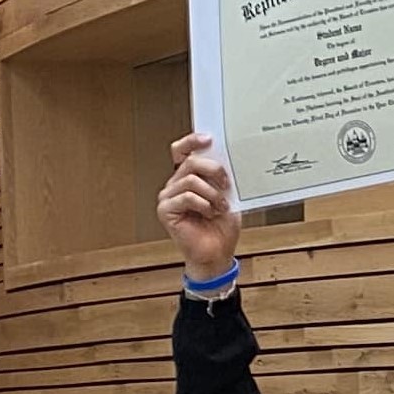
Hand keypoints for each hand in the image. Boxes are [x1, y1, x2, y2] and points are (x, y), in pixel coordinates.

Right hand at [160, 133, 242, 279]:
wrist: (217, 254)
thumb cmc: (221, 227)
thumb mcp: (227, 195)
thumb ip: (221, 177)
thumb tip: (224, 158)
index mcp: (187, 178)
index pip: (182, 151)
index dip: (192, 141)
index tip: (209, 139)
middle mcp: (175, 185)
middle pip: (190, 162)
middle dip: (213, 169)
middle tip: (226, 183)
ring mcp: (168, 197)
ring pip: (190, 179)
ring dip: (212, 193)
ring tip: (220, 206)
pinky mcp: (165, 210)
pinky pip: (186, 197)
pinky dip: (203, 204)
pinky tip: (209, 213)